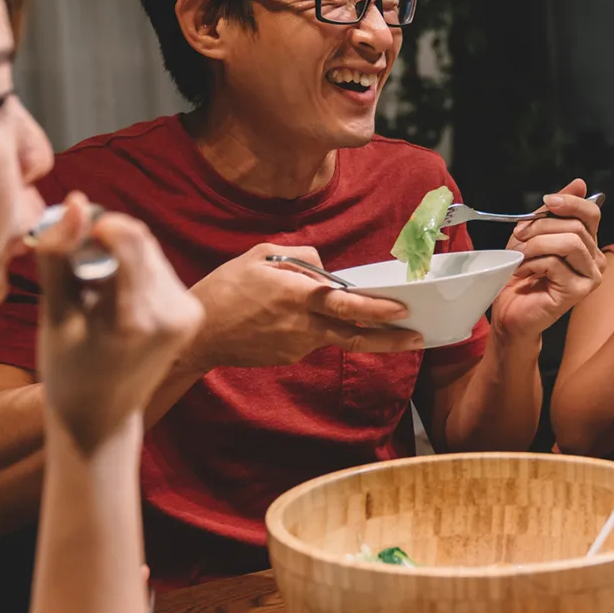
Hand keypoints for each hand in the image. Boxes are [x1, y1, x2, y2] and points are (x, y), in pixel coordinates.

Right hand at [36, 193, 203, 448]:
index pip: (129, 238)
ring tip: (92, 287)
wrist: (101, 417)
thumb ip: (60, 256)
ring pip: (150, 252)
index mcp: (134, 320)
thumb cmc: (67, 369)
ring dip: (119, 254)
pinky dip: (134, 271)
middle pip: (140, 242)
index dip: (97, 224)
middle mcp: (172, 316)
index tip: (69, 233)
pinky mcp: (192, 313)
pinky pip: (159, 271)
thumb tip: (75, 201)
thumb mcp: (54, 314)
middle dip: (105, 239)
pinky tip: (112, 297)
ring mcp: (187, 315)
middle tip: (75, 262)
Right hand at [184, 243, 421, 368]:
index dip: (376, 308)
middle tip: (417, 338)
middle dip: (390, 339)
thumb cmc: (225, 289)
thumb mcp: (261, 255)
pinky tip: (298, 320)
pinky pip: (312, 339)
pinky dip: (316, 328)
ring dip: (357, 331)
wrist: (196, 334)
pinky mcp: (289, 357)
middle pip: (355, 335)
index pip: (346, 304)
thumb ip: (301, 258)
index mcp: (296, 296)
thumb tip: (327, 270)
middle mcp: (302, 325)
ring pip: (336, 337)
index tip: (402, 310)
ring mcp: (296, 346)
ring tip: (382, 325)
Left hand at [493, 178, 606, 341]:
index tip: (547, 201)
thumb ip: (553, 212)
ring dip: (536, 245)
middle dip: (540, 227)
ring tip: (520, 256)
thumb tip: (580, 183)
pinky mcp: (579, 292)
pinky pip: (556, 263)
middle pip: (576, 226)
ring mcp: (591, 277)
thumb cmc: (522, 275)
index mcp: (587, 243)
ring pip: (569, 242)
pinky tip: (523, 272)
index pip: (591, 212)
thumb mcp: (533, 234)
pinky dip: (533, 264)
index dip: (570, 202)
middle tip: (518, 236)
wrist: (511, 312)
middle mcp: (595, 260)